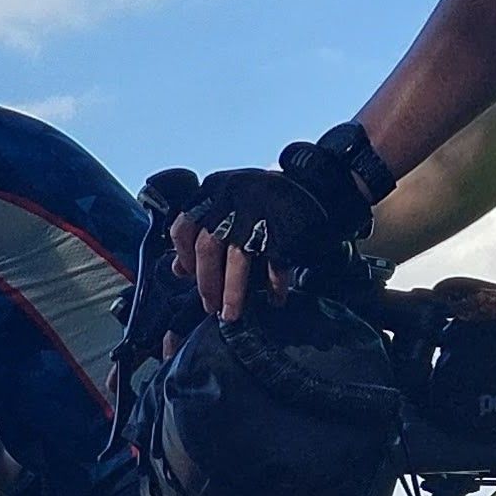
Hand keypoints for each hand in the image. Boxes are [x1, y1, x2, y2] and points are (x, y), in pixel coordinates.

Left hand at [176, 127, 392, 319]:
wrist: (317, 182)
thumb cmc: (266, 201)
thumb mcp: (229, 206)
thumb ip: (202, 231)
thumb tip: (178, 268)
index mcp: (214, 189)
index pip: (184, 226)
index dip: (184, 256)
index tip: (188, 276)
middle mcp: (233, 195)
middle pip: (209, 246)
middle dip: (207, 283)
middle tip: (210, 306)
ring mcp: (260, 209)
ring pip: (238, 257)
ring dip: (233, 291)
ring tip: (231, 313)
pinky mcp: (285, 224)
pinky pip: (275, 260)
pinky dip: (274, 283)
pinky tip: (275, 298)